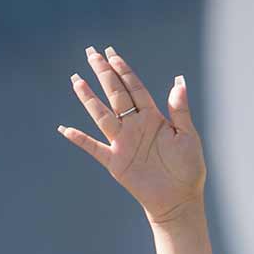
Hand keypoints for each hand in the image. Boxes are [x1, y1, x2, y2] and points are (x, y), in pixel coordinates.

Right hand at [56, 46, 204, 223]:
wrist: (179, 200)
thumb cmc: (187, 168)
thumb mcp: (188, 136)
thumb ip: (180, 109)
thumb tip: (179, 81)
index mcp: (152, 117)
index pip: (134, 88)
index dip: (123, 70)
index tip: (111, 54)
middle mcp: (135, 126)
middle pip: (115, 95)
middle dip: (103, 74)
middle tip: (91, 53)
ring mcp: (123, 143)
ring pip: (102, 115)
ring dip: (89, 99)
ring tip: (76, 80)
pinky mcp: (116, 163)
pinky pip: (94, 148)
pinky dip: (79, 139)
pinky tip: (65, 129)